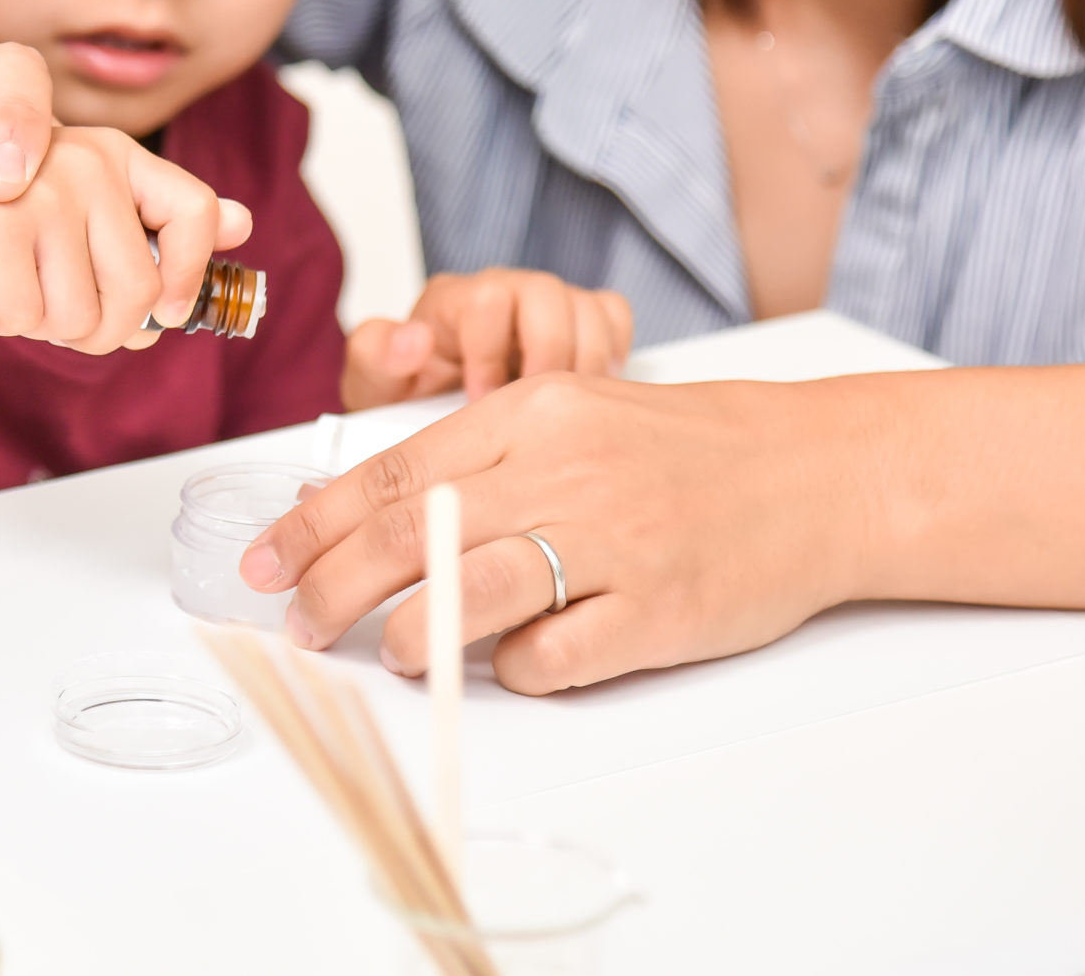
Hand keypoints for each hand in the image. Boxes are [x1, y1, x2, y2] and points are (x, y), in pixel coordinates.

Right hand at [0, 116, 252, 353]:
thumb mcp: (68, 207)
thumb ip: (149, 218)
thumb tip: (242, 224)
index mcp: (114, 155)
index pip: (195, 211)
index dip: (188, 277)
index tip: (163, 314)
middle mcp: (90, 162)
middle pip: (139, 295)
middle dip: (96, 330)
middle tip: (49, 310)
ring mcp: (45, 189)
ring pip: (81, 316)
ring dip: (40, 324)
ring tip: (6, 284)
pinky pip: (24, 316)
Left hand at [240, 371, 883, 693]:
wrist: (819, 473)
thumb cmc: (685, 448)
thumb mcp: (575, 417)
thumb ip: (480, 457)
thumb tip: (363, 512)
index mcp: (533, 415)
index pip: (394, 471)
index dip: (316, 523)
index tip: (266, 559)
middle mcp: (565, 472)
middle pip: (411, 535)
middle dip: (333, 586)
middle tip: (297, 623)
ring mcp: (613, 543)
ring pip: (470, 595)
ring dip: (411, 635)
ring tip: (391, 652)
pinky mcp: (656, 612)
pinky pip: (553, 655)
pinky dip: (516, 669)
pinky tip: (513, 663)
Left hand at [342, 269, 634, 408]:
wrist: (436, 411)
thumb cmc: (411, 394)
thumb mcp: (378, 385)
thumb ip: (379, 358)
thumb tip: (410, 340)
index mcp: (453, 300)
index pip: (486, 301)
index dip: (489, 353)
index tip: (481, 398)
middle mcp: (504, 292)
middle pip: (546, 294)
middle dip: (546, 356)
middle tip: (536, 411)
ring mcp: (547, 304)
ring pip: (587, 306)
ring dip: (584, 361)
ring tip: (568, 413)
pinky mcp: (581, 320)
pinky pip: (613, 314)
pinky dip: (612, 351)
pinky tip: (592, 395)